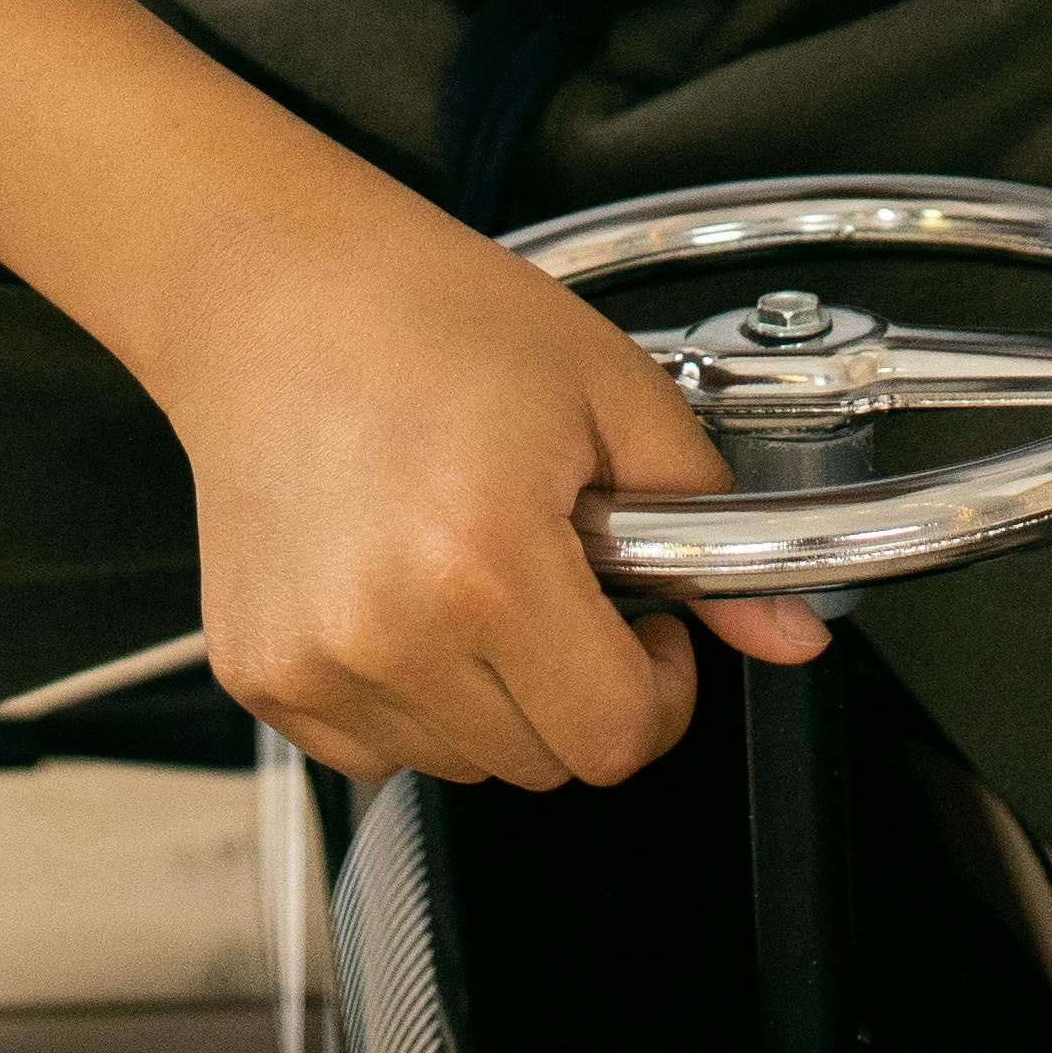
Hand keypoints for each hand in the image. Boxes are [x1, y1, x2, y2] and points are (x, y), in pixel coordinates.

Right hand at [150, 178, 825, 791]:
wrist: (269, 289)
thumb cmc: (428, 314)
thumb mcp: (609, 391)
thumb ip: (709, 522)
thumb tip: (791, 632)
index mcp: (482, 561)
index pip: (611, 739)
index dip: (657, 691)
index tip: (648, 630)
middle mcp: (386, 630)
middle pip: (542, 763)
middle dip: (577, 684)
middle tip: (556, 572)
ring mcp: (311, 663)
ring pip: (463, 762)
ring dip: (492, 695)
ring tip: (468, 564)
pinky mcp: (260, 675)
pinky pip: (374, 747)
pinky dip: (408, 692)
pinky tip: (400, 588)